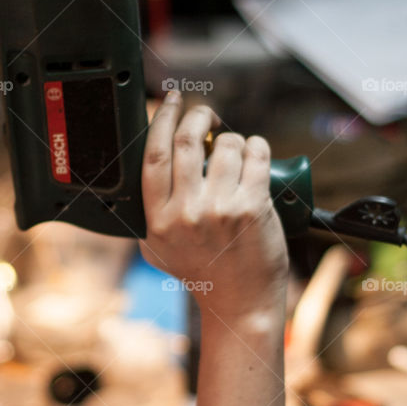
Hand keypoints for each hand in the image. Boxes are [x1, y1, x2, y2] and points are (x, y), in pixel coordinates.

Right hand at [140, 93, 288, 323]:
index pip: (153, 154)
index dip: (163, 118)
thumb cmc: (202, 275)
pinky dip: (257, 145)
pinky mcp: (253, 208)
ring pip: (227, 144)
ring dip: (233, 137)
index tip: (172, 101)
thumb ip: (149, 214)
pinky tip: (255, 152)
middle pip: (188, 140)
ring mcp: (220, 209)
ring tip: (236, 150)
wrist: (240, 304)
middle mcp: (186, 212)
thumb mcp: (158, 249)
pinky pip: (255, 156)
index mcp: (159, 219)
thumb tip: (150, 168)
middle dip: (199, 114)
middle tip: (206, 114)